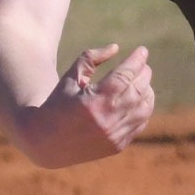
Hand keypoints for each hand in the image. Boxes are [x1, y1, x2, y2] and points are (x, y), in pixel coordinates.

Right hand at [24, 43, 154, 165]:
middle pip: (137, 90)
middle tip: (143, 65)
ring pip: (143, 109)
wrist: (46, 142)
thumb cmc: (57, 104)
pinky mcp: (116, 146)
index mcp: (93, 100)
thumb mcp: (70, 77)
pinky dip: (143, 109)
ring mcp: (113, 135)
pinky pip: (139, 124)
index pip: (124, 76)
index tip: (142, 50)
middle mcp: (106, 119)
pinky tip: (139, 100)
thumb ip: (91, 58)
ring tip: (143, 81)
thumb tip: (116, 48)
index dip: (136, 61)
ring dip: (147, 91)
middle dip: (143, 74)